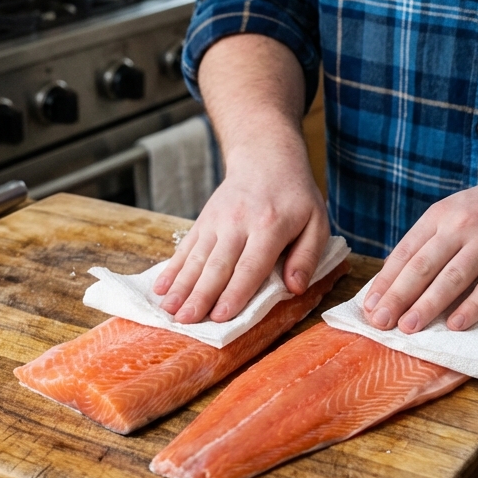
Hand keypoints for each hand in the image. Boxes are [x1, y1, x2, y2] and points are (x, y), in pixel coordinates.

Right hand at [152, 126, 328, 323]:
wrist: (266, 157)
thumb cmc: (295, 196)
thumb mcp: (316, 221)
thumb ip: (307, 256)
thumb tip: (295, 288)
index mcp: (270, 226)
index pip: (251, 265)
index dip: (235, 292)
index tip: (220, 316)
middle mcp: (238, 223)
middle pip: (218, 265)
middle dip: (200, 295)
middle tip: (185, 321)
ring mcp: (217, 220)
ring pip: (197, 258)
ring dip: (181, 285)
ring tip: (168, 310)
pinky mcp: (203, 220)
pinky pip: (186, 246)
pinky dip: (172, 268)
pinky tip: (160, 288)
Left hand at [362, 162, 477, 333]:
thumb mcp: (459, 209)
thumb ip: (433, 238)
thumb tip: (400, 278)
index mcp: (442, 214)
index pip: (405, 251)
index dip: (386, 281)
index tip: (369, 306)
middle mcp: (462, 225)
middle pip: (422, 266)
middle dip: (397, 297)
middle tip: (379, 323)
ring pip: (451, 278)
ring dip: (427, 305)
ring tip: (408, 328)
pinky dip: (471, 308)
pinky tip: (455, 325)